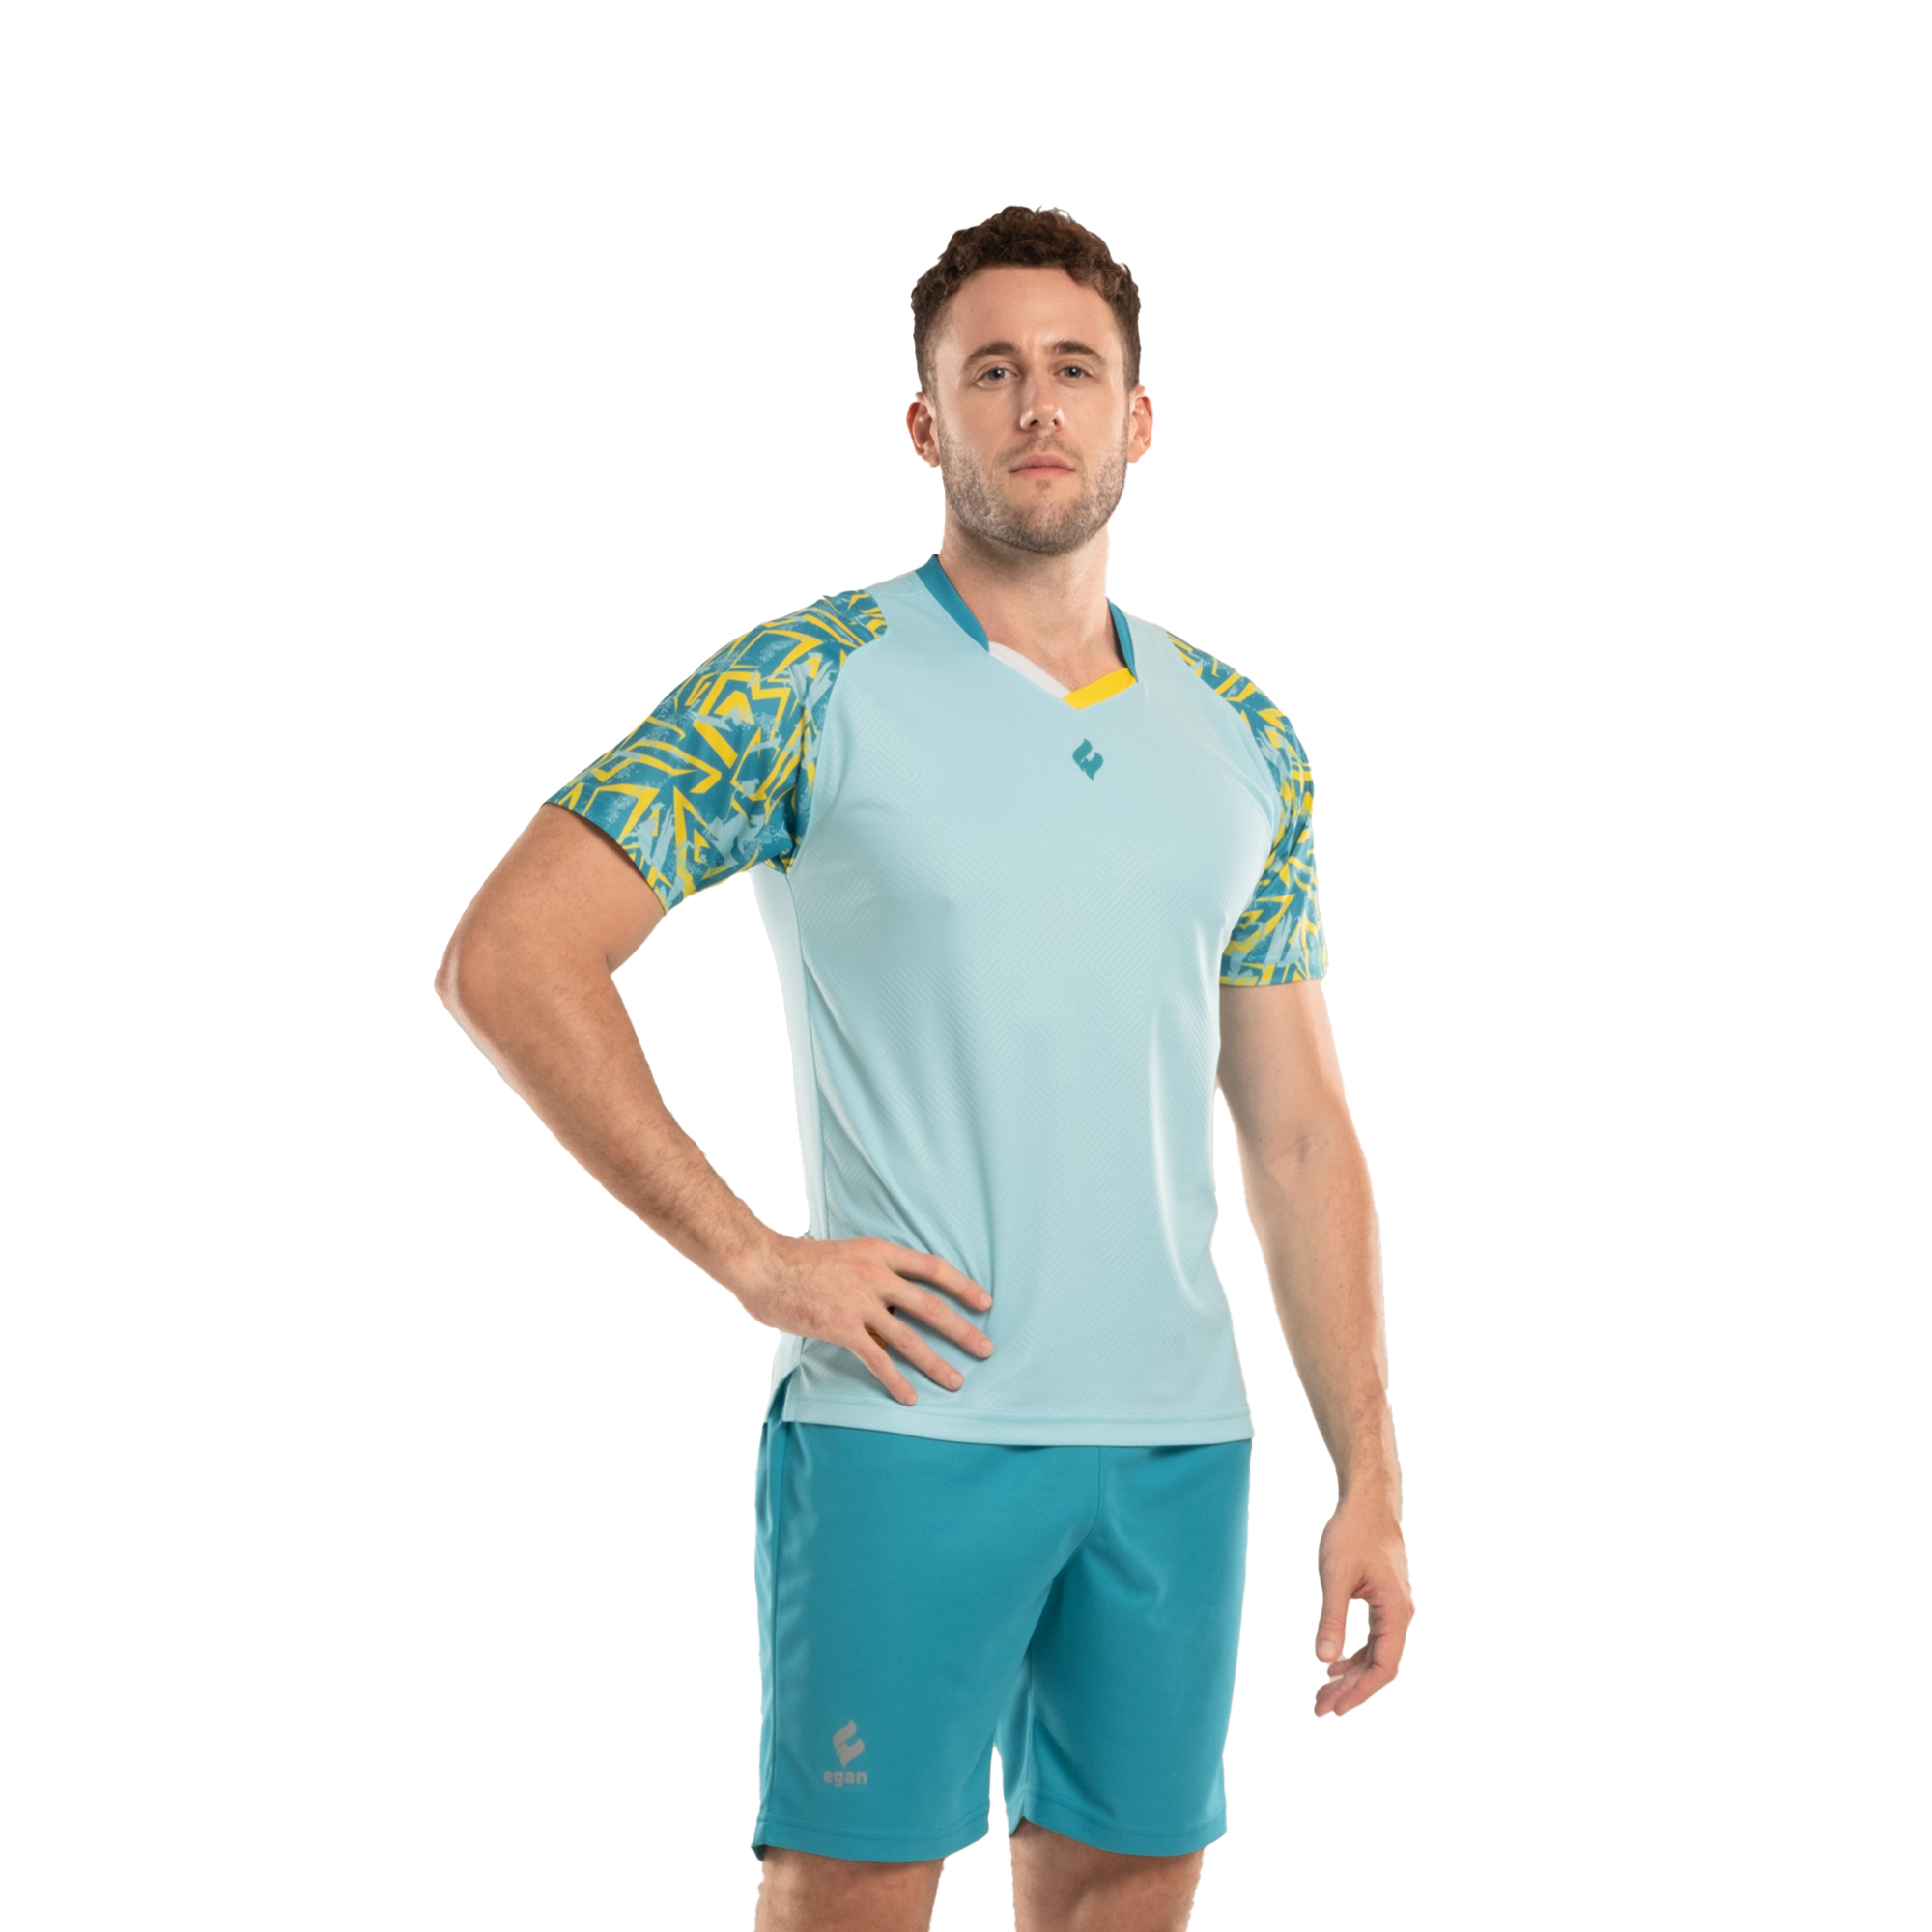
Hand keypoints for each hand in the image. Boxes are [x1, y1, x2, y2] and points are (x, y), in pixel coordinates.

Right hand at [728, 1233, 993, 1404]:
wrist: (762, 1264)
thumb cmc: (797, 1260)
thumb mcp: (845, 1253)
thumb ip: (871, 1271)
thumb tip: (891, 1294)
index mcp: (879, 1253)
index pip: (933, 1268)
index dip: (962, 1286)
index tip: (985, 1301)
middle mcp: (875, 1275)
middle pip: (931, 1305)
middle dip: (962, 1329)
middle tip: (986, 1349)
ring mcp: (859, 1302)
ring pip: (909, 1336)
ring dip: (936, 1362)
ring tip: (957, 1381)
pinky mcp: (841, 1327)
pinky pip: (877, 1358)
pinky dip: (896, 1379)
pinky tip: (910, 1396)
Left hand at [1312, 1497, 1412, 1715]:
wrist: (1368, 1502)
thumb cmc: (1353, 1534)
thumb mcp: (1336, 1577)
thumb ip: (1332, 1619)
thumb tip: (1324, 1659)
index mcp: (1396, 1612)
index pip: (1383, 1667)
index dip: (1360, 1691)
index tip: (1335, 1708)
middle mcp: (1401, 1614)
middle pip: (1379, 1665)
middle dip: (1351, 1689)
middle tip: (1319, 1707)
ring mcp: (1394, 1607)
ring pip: (1376, 1653)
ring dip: (1351, 1674)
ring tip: (1322, 1691)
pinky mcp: (1384, 1599)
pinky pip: (1374, 1637)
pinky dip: (1354, 1653)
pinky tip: (1333, 1663)